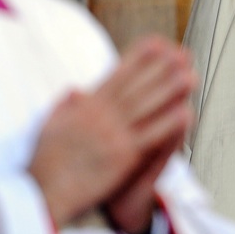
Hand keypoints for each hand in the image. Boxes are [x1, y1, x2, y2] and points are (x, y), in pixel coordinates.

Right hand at [28, 35, 193, 227]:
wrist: (43, 190)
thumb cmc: (45, 161)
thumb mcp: (50, 125)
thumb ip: (65, 105)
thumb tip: (76, 89)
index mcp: (86, 106)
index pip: (117, 75)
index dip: (138, 57)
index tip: (156, 43)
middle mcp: (102, 115)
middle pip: (138, 86)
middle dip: (161, 68)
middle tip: (182, 54)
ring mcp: (113, 135)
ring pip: (148, 107)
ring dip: (171, 90)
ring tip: (191, 75)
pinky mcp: (122, 156)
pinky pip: (151, 136)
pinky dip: (169, 124)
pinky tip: (186, 112)